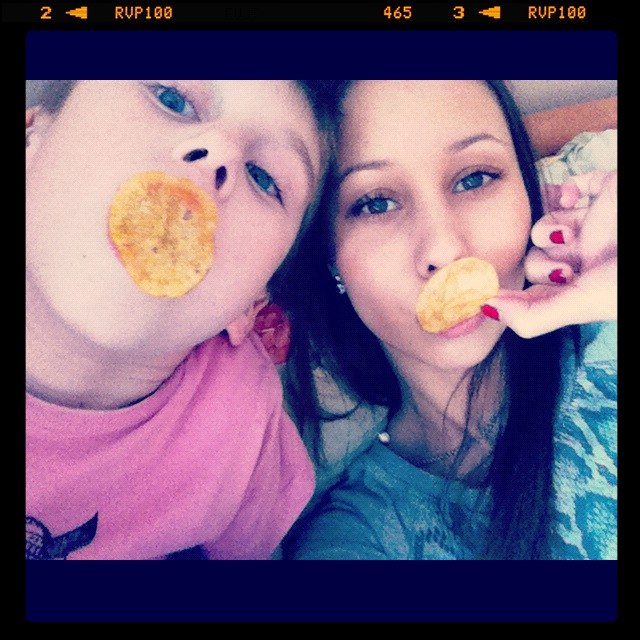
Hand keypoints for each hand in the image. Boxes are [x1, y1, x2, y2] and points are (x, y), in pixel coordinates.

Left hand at [482, 171, 616, 337]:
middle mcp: (582, 261)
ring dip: (548, 224)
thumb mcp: (583, 304)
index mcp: (579, 290)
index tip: (490, 290)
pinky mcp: (600, 193)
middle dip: (542, 260)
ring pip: (541, 223)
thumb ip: (534, 316)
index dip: (514, 292)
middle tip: (568, 264)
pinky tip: (571, 195)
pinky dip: (562, 189)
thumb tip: (487, 311)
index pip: (532, 293)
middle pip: (534, 257)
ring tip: (573, 229)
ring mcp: (591, 226)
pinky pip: (565, 188)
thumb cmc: (626, 278)